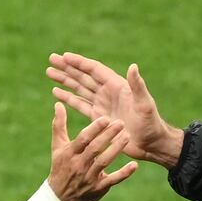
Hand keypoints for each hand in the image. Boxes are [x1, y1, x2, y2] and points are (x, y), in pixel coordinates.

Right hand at [46, 103, 138, 200]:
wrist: (60, 197)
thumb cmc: (60, 166)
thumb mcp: (58, 146)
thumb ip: (59, 125)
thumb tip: (58, 104)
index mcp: (70, 153)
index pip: (83, 139)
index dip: (94, 128)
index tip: (106, 118)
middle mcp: (79, 165)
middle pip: (95, 148)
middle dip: (108, 135)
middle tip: (121, 123)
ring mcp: (89, 177)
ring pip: (104, 162)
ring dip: (116, 149)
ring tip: (127, 137)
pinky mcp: (99, 188)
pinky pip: (113, 180)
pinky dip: (124, 173)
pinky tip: (135, 165)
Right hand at [47, 52, 183, 167]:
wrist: (150, 143)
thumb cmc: (151, 123)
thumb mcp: (144, 104)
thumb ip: (137, 86)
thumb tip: (133, 66)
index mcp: (117, 86)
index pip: (94, 70)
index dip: (79, 62)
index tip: (64, 56)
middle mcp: (108, 92)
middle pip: (84, 76)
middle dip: (67, 68)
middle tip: (51, 59)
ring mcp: (103, 104)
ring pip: (80, 88)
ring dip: (65, 80)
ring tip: (49, 72)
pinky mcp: (99, 117)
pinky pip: (81, 104)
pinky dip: (69, 98)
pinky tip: (57, 93)